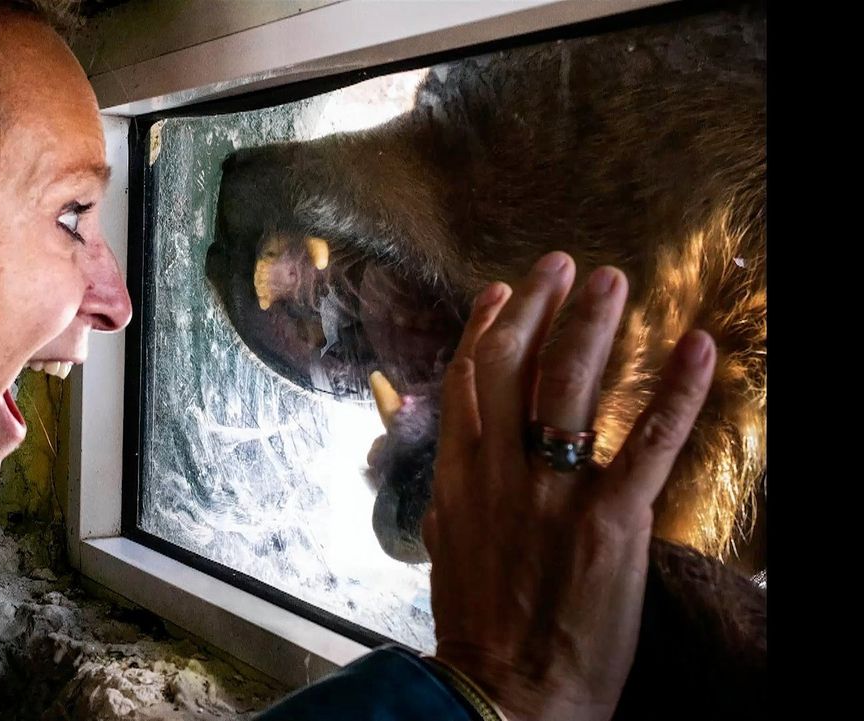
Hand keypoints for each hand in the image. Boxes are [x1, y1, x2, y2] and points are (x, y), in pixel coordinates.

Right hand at [423, 251, 716, 720]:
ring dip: (594, 327)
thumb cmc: (478, 626)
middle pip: (517, 366)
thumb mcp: (447, 547)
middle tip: (567, 265)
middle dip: (541, 307)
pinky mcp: (609, 523)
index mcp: (459, 477)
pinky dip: (677, 392)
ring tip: (615, 283)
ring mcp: (554, 494)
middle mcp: (500, 473)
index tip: (502, 290)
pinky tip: (699, 349)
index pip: (468, 380)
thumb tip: (458, 461)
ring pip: (571, 387)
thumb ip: (454, 492)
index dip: (486, 328)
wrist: (504, 692)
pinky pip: (648, 443)